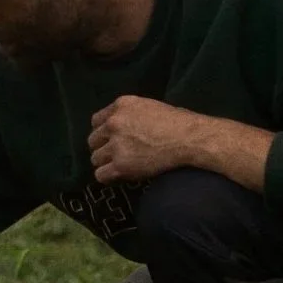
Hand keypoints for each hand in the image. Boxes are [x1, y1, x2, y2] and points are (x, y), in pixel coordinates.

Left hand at [88, 96, 273, 189]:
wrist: (189, 138)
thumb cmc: (178, 122)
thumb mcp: (149, 106)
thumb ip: (130, 114)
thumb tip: (124, 126)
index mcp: (121, 105)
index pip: (96, 120)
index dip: (103, 132)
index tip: (111, 139)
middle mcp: (113, 123)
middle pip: (92, 140)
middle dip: (103, 148)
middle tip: (116, 155)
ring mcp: (116, 144)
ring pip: (95, 158)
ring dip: (106, 163)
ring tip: (120, 166)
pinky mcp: (121, 164)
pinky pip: (101, 175)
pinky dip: (108, 177)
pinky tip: (118, 176)